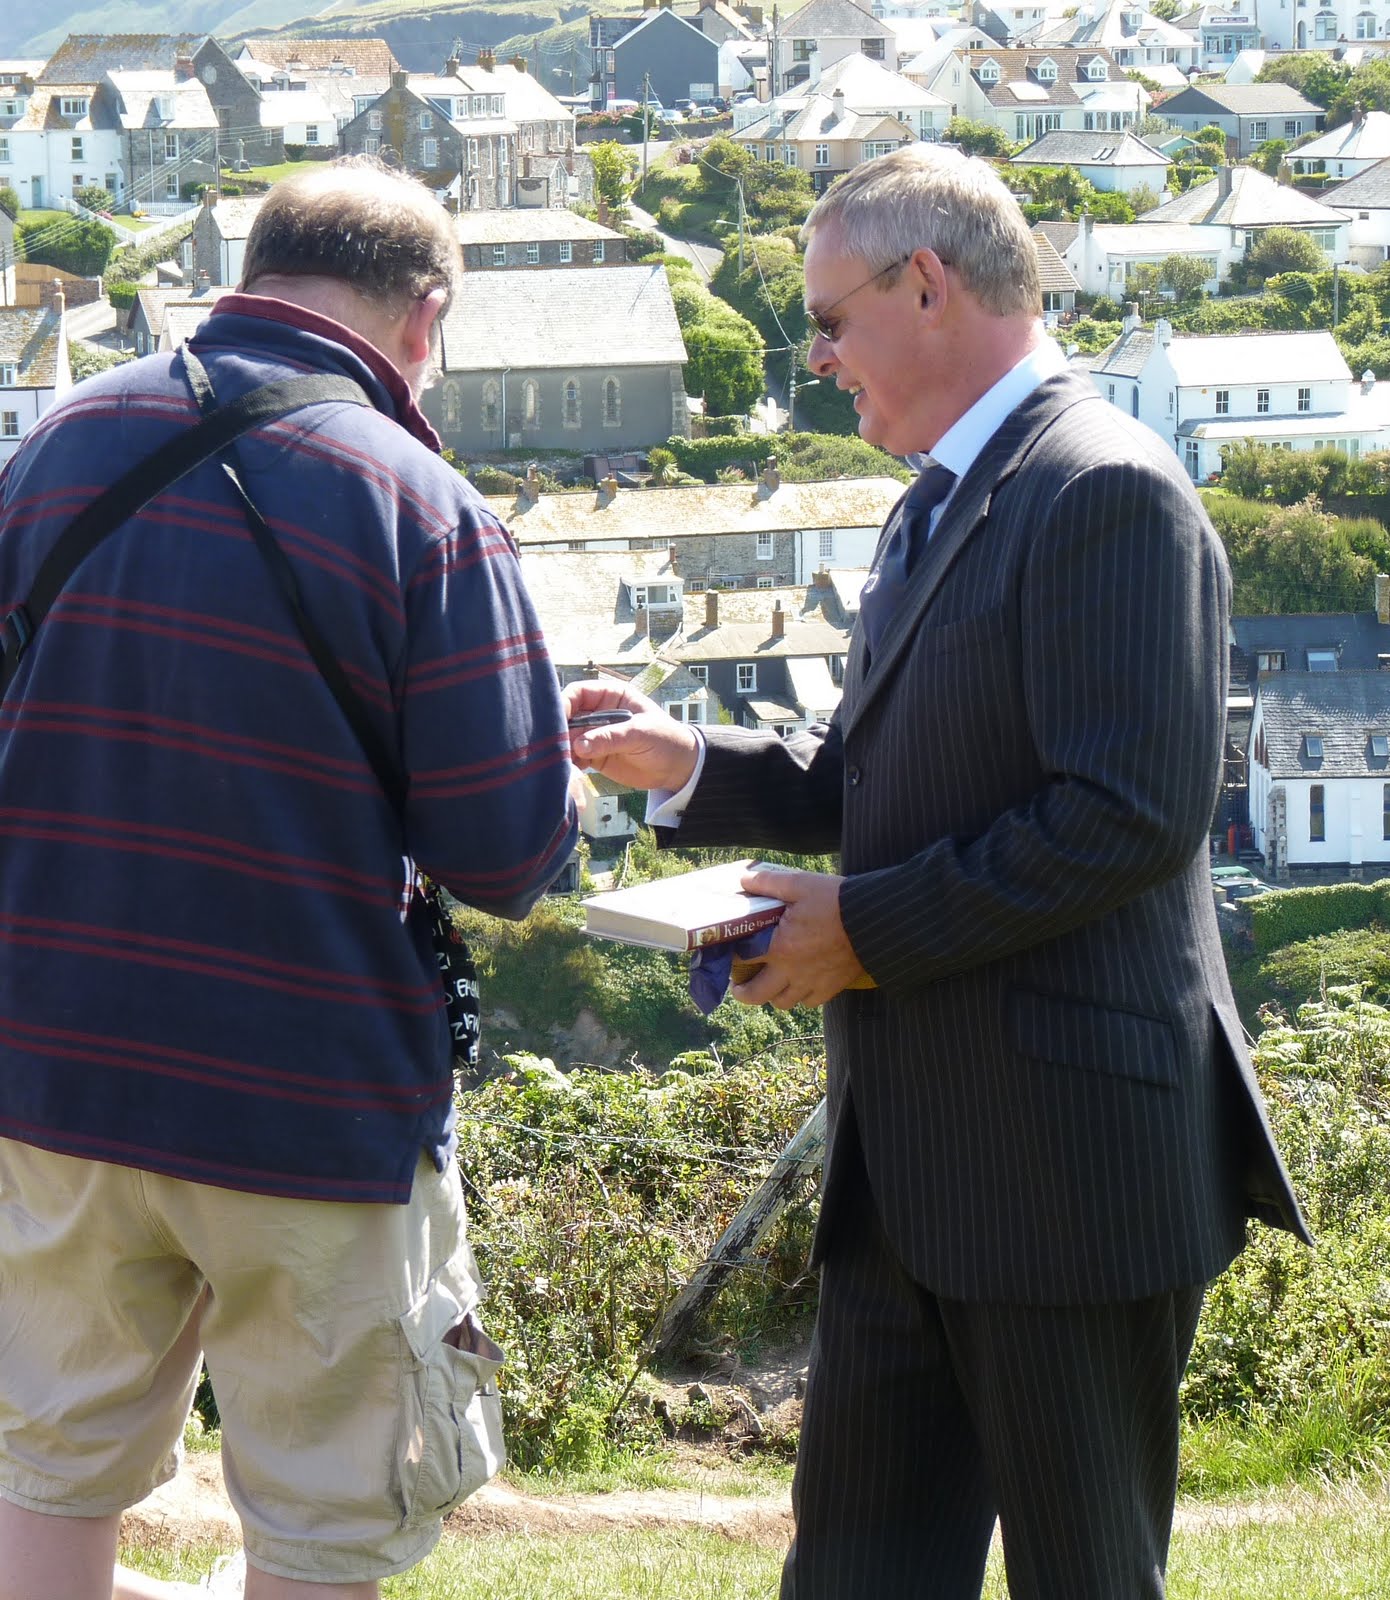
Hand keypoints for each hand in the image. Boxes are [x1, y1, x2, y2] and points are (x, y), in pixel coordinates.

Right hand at [562, 679, 699, 793]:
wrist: (678, 767)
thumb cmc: (665, 739)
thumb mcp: (641, 733)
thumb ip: (611, 737)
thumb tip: (581, 745)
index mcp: (610, 696)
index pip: (578, 693)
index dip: (564, 704)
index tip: (557, 721)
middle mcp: (598, 712)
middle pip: (568, 716)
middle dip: (560, 731)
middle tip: (556, 747)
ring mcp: (595, 735)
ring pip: (568, 738)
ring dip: (562, 749)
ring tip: (561, 761)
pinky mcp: (594, 756)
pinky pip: (574, 757)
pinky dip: (569, 763)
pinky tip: (569, 770)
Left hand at [730, 867, 867, 1008]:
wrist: (874, 919)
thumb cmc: (835, 901)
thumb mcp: (800, 884)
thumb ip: (768, 883)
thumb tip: (744, 878)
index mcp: (779, 948)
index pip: (743, 962)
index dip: (733, 959)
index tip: (732, 954)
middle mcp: (792, 972)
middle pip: (758, 996)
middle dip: (744, 992)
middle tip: (741, 984)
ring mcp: (812, 983)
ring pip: (784, 1002)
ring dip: (774, 994)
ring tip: (773, 981)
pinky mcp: (832, 987)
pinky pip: (810, 1002)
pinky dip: (802, 996)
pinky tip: (801, 982)